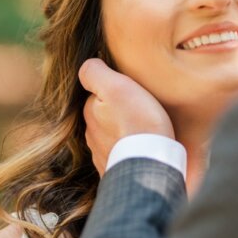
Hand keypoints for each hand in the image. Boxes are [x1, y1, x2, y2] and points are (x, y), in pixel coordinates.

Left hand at [79, 58, 173, 175]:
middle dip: (121, 113)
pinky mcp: (118, 171)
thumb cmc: (136, 124)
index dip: (116, 89)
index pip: (99, 94)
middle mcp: (92, 135)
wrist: (149, 168)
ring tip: (148, 130)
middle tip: (143, 110)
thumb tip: (87, 65)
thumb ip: (94, 73)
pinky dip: (133, 151)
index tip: (133, 91)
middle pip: (106, 116)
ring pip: (115, 137)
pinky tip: (147, 149)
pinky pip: (125, 156)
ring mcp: (103, 156)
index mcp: (90, 113)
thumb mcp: (115, 87)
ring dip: (128, 133)